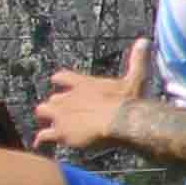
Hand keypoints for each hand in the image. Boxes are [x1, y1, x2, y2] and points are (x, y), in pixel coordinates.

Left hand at [35, 41, 150, 156]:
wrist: (120, 122)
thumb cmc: (128, 101)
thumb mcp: (136, 79)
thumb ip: (138, 61)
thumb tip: (145, 40)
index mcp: (84, 84)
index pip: (63, 77)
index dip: (60, 80)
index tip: (56, 80)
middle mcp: (68, 97)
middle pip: (53, 99)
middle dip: (56, 105)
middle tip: (62, 113)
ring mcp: (61, 115)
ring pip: (43, 112)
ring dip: (46, 118)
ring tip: (49, 126)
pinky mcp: (60, 132)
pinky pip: (44, 136)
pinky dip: (42, 140)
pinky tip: (40, 144)